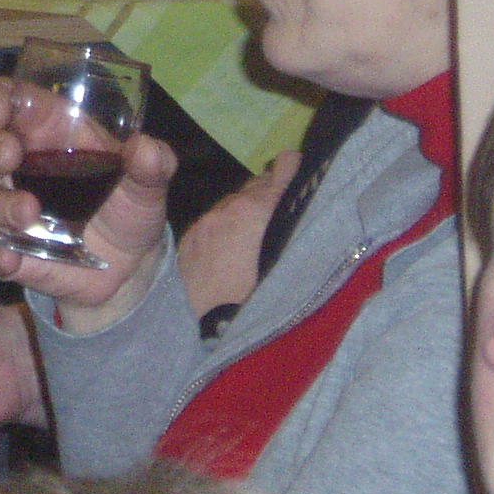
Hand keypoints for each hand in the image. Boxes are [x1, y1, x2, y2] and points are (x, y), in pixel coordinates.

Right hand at [0, 75, 175, 325]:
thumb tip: (146, 148)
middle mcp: (15, 164)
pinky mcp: (3, 246)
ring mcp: (4, 205)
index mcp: (45, 130)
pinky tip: (10, 259)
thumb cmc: (127, 205)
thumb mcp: (147, 185)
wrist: (129, 267)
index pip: (4, 100)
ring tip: (29, 214)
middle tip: (8, 156)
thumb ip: (152, 164)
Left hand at [178, 148, 300, 317]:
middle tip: (283, 202)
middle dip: (270, 190)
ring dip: (247, 209)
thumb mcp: (288, 265)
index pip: (280, 173)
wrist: (204, 329)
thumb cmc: (256, 301)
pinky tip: (232, 245)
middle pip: (256, 186)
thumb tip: (304, 214)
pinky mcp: (190, 239)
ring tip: (258, 228)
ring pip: (233, 204)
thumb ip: (295, 232)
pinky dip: (225, 224)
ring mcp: (205, 223)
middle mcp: (228, 209)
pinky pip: (213, 221)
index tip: (298, 164)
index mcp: (256, 212)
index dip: (292, 168)